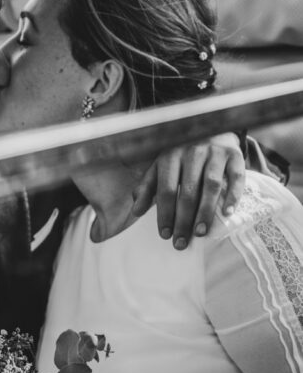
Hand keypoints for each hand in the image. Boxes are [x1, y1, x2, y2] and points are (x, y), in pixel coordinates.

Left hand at [131, 133, 245, 250]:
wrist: (212, 129)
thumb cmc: (182, 157)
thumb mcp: (160, 167)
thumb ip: (147, 187)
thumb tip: (135, 211)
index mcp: (171, 156)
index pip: (165, 189)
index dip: (165, 214)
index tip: (165, 235)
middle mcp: (193, 151)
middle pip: (188, 191)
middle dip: (183, 220)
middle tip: (181, 242)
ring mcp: (215, 152)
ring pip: (211, 185)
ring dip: (205, 212)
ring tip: (200, 233)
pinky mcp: (235, 154)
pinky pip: (236, 176)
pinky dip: (233, 195)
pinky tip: (227, 213)